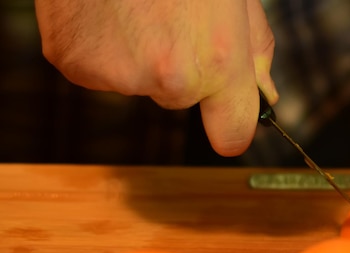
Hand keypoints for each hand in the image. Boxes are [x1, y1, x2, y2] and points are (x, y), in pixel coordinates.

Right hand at [35, 0, 277, 155]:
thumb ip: (254, 51)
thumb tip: (264, 96)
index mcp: (218, 61)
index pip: (232, 134)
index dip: (231, 125)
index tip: (227, 119)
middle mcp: (172, 79)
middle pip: (181, 99)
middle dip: (179, 67)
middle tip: (167, 14)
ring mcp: (120, 76)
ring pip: (139, 82)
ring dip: (138, 55)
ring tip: (134, 6)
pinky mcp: (77, 65)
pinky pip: (99, 71)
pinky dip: (102, 47)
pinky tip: (105, 10)